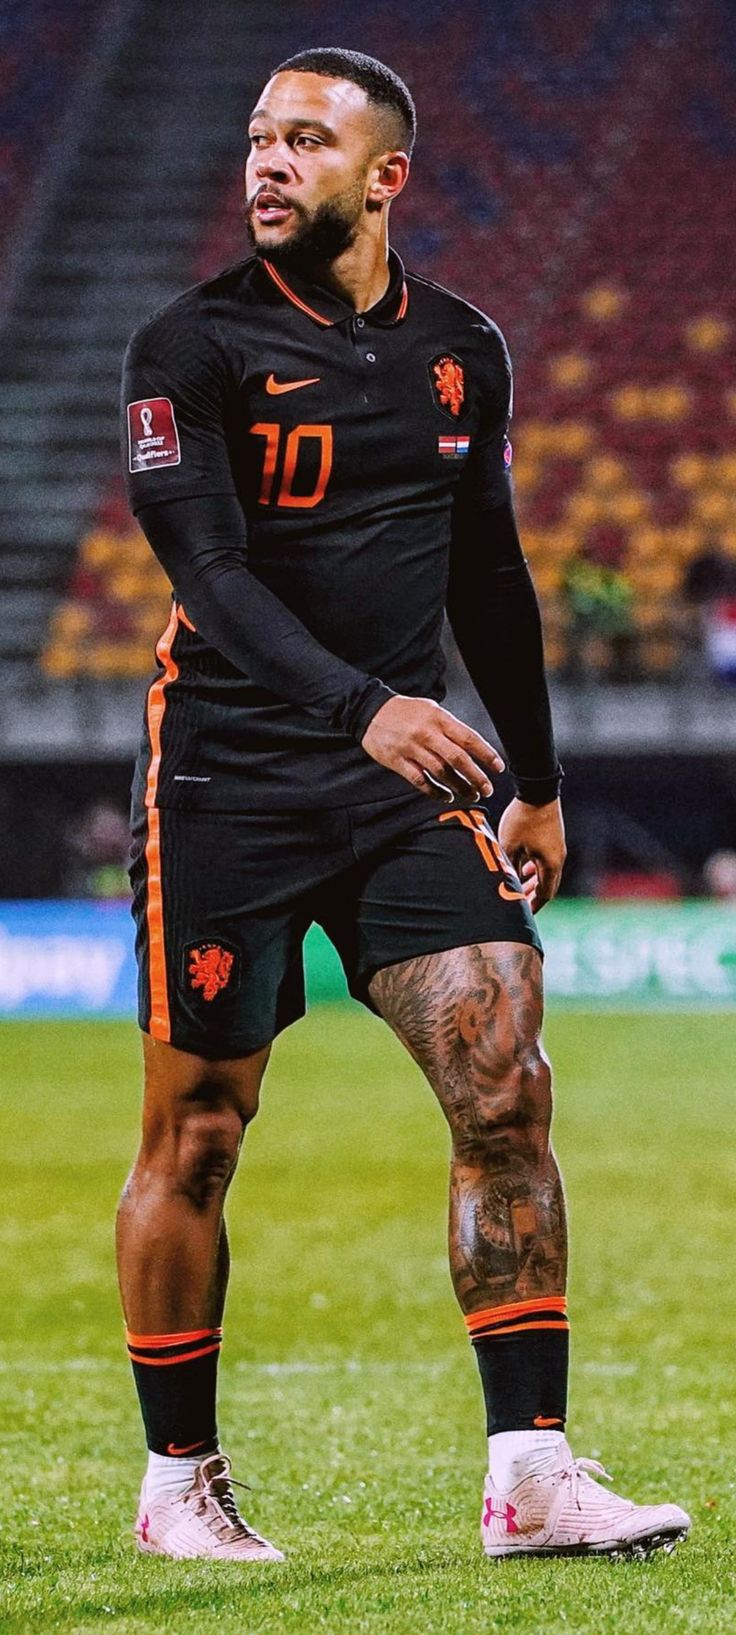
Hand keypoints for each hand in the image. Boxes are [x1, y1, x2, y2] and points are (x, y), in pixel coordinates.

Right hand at [361, 695, 504, 799]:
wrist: (370, 711)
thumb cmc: (406, 711)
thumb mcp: (431, 710)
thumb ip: (450, 728)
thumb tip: (473, 747)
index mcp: (439, 719)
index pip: (468, 739)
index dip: (486, 755)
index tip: (498, 768)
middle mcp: (427, 734)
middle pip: (457, 759)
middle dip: (476, 777)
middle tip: (487, 789)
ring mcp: (411, 748)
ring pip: (441, 773)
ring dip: (459, 787)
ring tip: (471, 794)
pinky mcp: (397, 761)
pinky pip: (421, 781)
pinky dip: (436, 792)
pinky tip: (447, 797)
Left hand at [498, 796, 565, 912]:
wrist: (538, 790)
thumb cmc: (523, 819)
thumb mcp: (509, 846)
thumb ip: (507, 867)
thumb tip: (503, 883)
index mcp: (551, 864)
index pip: (545, 894)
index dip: (534, 906)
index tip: (524, 915)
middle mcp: (558, 858)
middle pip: (547, 884)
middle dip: (533, 895)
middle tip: (520, 904)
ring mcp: (556, 847)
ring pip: (545, 871)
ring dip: (532, 880)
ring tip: (519, 885)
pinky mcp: (552, 837)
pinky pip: (544, 859)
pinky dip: (534, 866)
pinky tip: (523, 864)